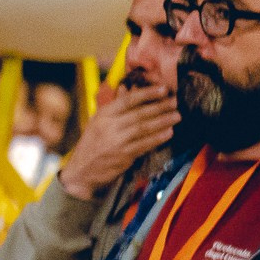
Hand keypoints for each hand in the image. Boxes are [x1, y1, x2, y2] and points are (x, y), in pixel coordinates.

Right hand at [58, 84, 177, 199]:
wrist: (82, 170)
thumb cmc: (92, 143)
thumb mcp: (98, 121)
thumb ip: (114, 107)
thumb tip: (126, 89)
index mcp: (103, 115)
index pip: (127, 100)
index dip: (147, 93)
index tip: (162, 89)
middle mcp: (109, 126)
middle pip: (139, 114)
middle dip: (160, 107)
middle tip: (174, 102)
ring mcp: (117, 142)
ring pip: (144, 128)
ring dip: (163, 121)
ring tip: (176, 116)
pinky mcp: (124, 156)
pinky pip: (145, 144)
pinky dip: (158, 138)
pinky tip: (168, 133)